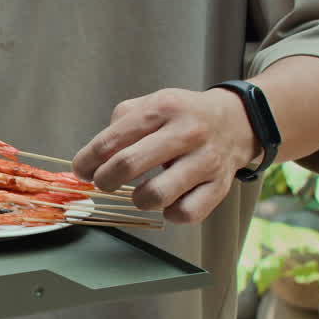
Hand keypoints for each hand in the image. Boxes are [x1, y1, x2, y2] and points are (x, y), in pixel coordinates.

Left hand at [71, 87, 258, 223]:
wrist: (237, 121)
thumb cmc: (182, 116)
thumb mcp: (151, 104)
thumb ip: (119, 125)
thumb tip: (91, 159)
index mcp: (162, 109)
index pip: (110, 141)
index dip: (87, 161)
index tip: (81, 171)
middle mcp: (186, 132)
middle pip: (127, 165)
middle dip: (104, 180)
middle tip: (103, 183)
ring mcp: (205, 160)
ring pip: (156, 195)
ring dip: (138, 199)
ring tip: (139, 193)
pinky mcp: (220, 186)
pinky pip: (186, 213)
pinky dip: (170, 214)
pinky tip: (168, 202)